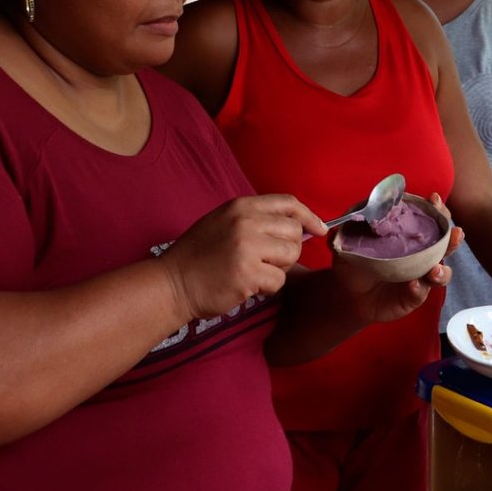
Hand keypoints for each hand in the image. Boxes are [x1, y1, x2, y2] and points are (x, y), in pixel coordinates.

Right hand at [161, 194, 324, 319]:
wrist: (172, 283)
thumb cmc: (199, 256)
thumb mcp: (224, 223)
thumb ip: (257, 220)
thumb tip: (300, 227)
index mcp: (240, 206)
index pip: (288, 202)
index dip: (308, 215)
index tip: (319, 229)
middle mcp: (245, 222)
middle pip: (294, 231)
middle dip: (288, 250)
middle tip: (267, 261)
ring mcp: (247, 247)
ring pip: (291, 256)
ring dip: (278, 269)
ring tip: (254, 272)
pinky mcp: (247, 274)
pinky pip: (278, 281)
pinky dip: (267, 288)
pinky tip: (246, 286)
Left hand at [333, 195, 464, 325]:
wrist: (348, 294)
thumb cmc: (354, 263)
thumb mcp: (346, 244)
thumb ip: (345, 231)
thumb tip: (339, 223)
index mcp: (409, 236)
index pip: (429, 219)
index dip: (436, 209)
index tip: (434, 199)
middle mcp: (421, 255)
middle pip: (444, 245)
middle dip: (453, 238)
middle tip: (455, 233)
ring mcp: (420, 277)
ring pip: (441, 273)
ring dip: (442, 270)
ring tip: (435, 270)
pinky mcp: (413, 297)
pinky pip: (421, 293)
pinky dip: (419, 289)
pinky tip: (413, 285)